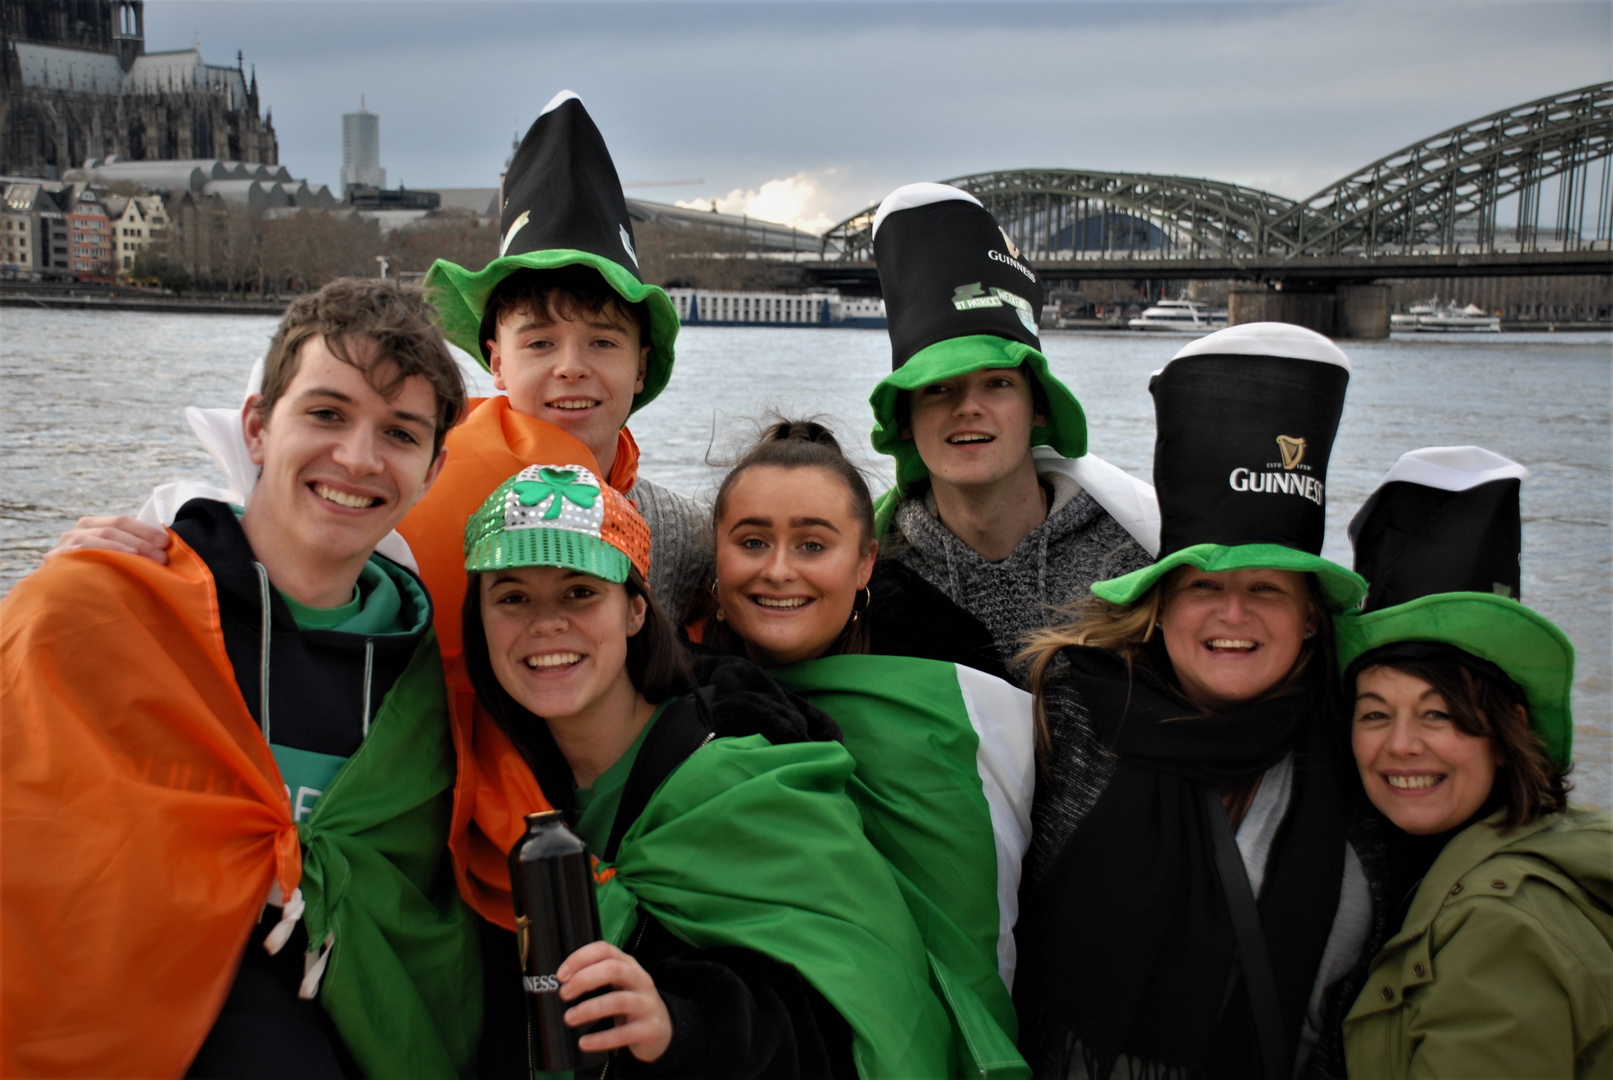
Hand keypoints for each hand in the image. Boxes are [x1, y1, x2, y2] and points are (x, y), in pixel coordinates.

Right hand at [45, 516, 169, 564]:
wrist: (63, 596)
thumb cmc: (97, 575)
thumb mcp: (113, 556)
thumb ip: (131, 547)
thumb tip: (165, 546)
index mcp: (92, 525)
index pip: (121, 521)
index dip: (145, 530)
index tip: (166, 542)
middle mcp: (76, 531)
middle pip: (112, 530)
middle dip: (141, 542)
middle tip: (162, 557)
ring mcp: (65, 545)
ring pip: (98, 539)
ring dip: (125, 548)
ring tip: (145, 560)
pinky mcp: (56, 560)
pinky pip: (81, 553)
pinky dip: (102, 554)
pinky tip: (118, 563)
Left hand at [557, 941, 672, 1062]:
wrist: (661, 1028)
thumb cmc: (630, 1003)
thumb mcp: (617, 985)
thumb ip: (596, 979)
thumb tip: (561, 985)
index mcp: (628, 964)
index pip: (604, 950)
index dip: (580, 958)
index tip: (561, 975)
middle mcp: (639, 979)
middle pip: (613, 969)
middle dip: (584, 979)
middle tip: (564, 994)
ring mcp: (646, 1004)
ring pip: (619, 1001)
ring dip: (589, 1009)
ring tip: (569, 1018)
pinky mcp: (649, 1029)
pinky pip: (624, 1033)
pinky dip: (601, 1039)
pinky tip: (584, 1042)